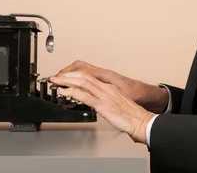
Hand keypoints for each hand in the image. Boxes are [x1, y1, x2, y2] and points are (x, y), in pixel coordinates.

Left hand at [50, 60, 168, 112]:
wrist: (141, 122)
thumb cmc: (130, 116)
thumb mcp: (115, 104)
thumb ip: (103, 100)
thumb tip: (92, 101)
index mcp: (108, 87)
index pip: (87, 76)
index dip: (73, 75)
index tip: (63, 77)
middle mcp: (106, 88)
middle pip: (82, 76)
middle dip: (66, 75)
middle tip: (54, 77)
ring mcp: (104, 95)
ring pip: (82, 82)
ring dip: (66, 81)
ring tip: (55, 82)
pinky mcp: (103, 105)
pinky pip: (85, 96)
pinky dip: (72, 92)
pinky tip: (64, 92)